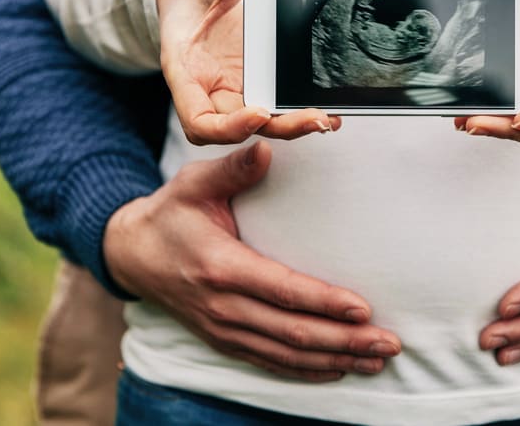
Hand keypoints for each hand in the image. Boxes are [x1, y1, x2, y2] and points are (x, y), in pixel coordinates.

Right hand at [104, 142, 400, 381]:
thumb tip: (265, 148)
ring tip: (376, 359)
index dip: (324, 302)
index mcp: (221, 266)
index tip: (362, 308)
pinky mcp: (224, 340)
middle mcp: (224, 305)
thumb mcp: (192, 184)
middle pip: (293, 332)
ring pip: (287, 354)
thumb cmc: (171, 214)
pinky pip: (270, 362)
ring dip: (335, 360)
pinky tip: (338, 370)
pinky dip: (307, 371)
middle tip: (388, 342)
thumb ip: (232, 168)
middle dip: (345, 340)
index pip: (282, 290)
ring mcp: (224, 328)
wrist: (132, 253)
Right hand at [157, 0, 341, 144]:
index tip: (260, 112)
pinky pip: (273, 104)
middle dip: (279, 128)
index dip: (228, 126)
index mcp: (184, 69)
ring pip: (260, 123)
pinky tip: (326, 104)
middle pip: (237, 128)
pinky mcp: (253, 84)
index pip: (198, 118)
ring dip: (293, 125)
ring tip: (328, 117)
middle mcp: (207, 88)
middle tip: (317, 120)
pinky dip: (296, 108)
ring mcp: (231, 89)